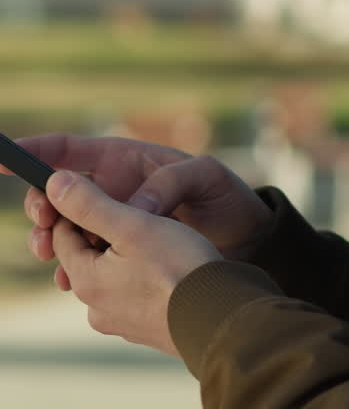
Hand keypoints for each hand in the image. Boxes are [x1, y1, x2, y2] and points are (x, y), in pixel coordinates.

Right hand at [20, 134, 271, 284]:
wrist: (244, 238)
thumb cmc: (225, 195)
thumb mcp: (205, 176)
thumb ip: (170, 184)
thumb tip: (136, 208)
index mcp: (125, 159)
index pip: (71, 149)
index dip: (37, 150)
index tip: (6, 155)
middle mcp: (113, 189)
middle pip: (57, 193)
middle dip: (40, 206)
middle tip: (44, 225)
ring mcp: (113, 222)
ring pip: (65, 230)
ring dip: (50, 241)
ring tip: (53, 256)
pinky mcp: (120, 252)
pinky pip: (84, 260)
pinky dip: (70, 268)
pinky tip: (68, 279)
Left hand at [45, 170, 220, 354]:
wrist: (221, 318)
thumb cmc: (180, 267)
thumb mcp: (133, 225)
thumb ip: (90, 204)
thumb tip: (53, 183)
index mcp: (86, 281)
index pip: (61, 233)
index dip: (75, 205)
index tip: (97, 186)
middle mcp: (96, 308)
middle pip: (87, 254)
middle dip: (104, 229)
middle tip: (135, 209)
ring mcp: (121, 322)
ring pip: (112, 273)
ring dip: (126, 252)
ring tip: (157, 234)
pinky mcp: (145, 328)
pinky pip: (134, 293)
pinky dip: (144, 275)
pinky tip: (168, 264)